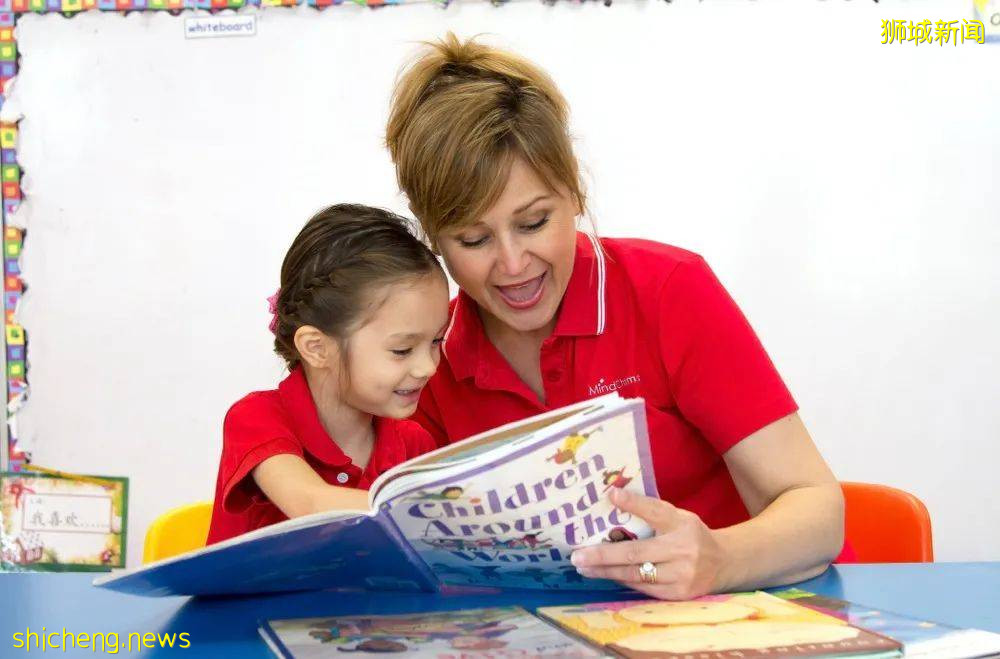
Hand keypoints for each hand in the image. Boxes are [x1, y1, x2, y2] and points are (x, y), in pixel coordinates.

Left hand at [570, 488, 729, 599]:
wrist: (724, 563)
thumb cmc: (692, 535)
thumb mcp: (675, 515)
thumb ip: (647, 507)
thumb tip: (613, 493)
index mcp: (682, 526)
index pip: (654, 512)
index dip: (633, 504)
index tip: (610, 495)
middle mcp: (683, 553)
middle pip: (636, 555)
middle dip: (603, 556)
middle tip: (577, 556)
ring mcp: (681, 578)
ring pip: (636, 576)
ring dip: (607, 572)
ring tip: (585, 567)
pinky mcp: (678, 596)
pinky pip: (643, 589)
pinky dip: (623, 581)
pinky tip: (606, 575)